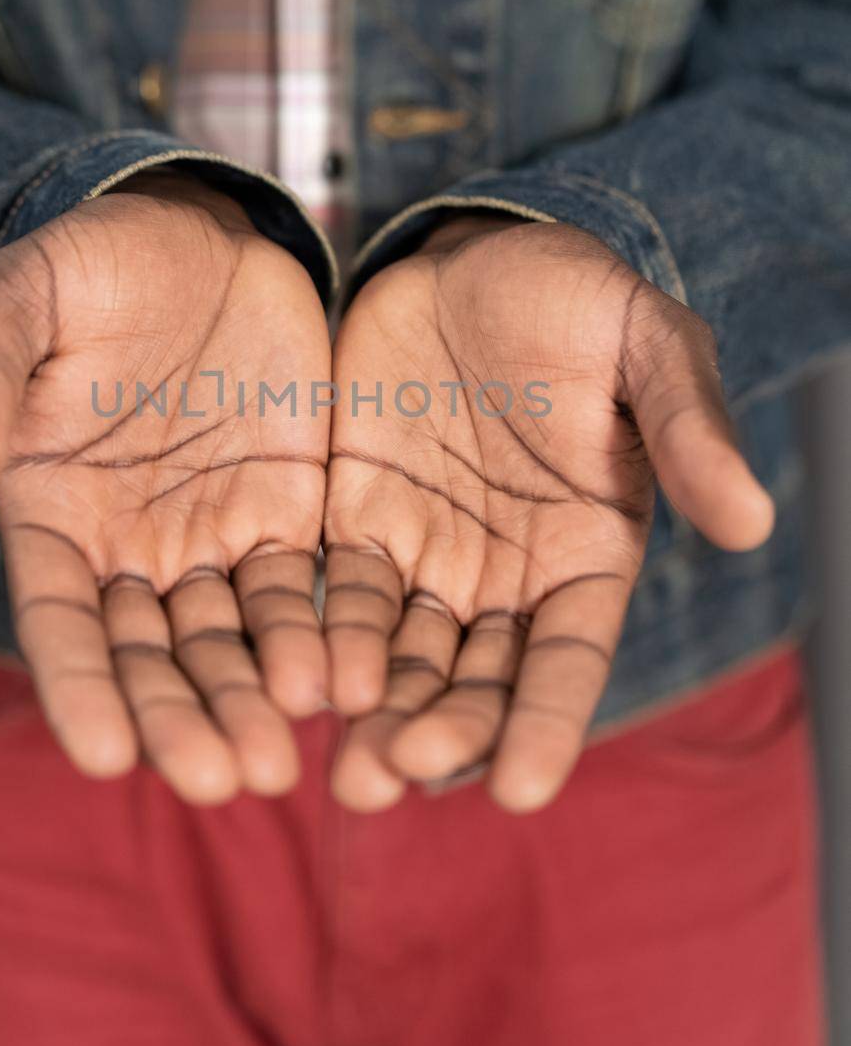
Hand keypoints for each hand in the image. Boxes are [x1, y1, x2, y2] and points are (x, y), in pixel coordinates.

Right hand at [0, 173, 330, 799]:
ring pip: (230, 640)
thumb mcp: (19, 299)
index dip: (80, 687)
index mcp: (53, 514)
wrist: (192, 233)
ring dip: (251, 702)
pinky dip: (316, 637)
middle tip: (223, 783)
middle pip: (153, 656)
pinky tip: (342, 681)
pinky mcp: (286, 511)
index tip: (107, 755)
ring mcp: (211, 535)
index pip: (61, 620)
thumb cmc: (89, 266)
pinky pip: (301, 588)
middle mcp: (132, 547)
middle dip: (184, 719)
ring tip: (282, 762)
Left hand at [323, 216, 773, 812]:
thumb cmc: (579, 302)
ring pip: (397, 655)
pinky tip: (292, 677)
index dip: (544, 723)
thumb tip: (752, 521)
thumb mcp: (648, 346)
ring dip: (370, 711)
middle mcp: (505, 577)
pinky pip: (331, 590)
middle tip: (389, 773)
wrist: (478, 255)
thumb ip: (687, 429)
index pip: (566, 661)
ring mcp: (426, 554)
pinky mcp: (354, 518)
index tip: (520, 790)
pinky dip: (316, 637)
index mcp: (586, 557)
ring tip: (341, 765)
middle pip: (471, 679)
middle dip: (437, 732)